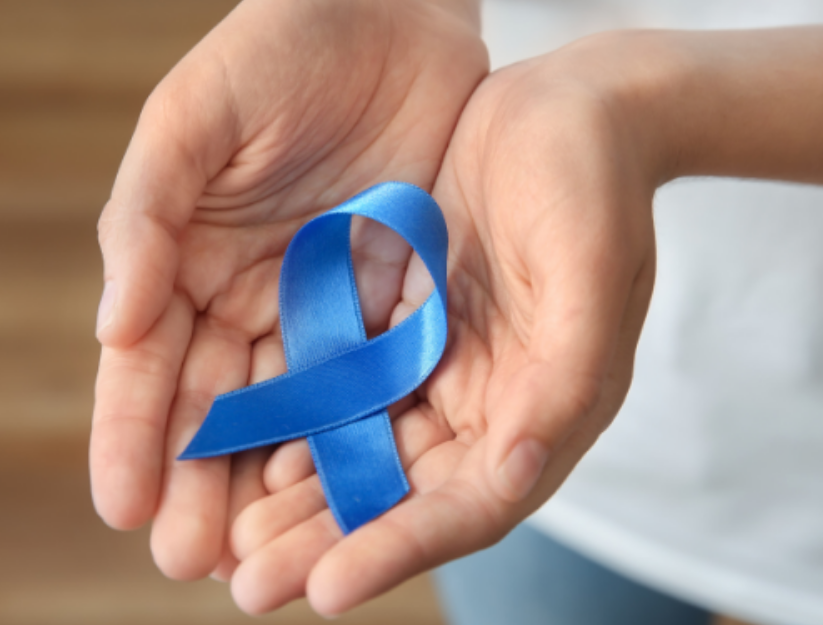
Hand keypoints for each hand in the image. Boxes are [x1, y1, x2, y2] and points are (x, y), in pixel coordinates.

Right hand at [89, 0, 486, 581]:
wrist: (392, 12)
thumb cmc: (280, 50)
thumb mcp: (194, 118)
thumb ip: (147, 214)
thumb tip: (113, 325)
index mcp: (189, 260)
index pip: (149, 365)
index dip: (132, 436)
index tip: (121, 507)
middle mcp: (253, 297)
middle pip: (218, 409)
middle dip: (201, 485)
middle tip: (191, 562)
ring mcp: (324, 305)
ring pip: (292, 412)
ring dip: (273, 484)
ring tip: (260, 556)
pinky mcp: (392, 301)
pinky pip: (370, 380)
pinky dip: (353, 436)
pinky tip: (345, 491)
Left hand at [228, 33, 663, 614]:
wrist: (569, 111)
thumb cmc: (593, 185)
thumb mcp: (589, 274)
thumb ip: (561, 378)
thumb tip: (514, 473)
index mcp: (542, 412)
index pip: (466, 505)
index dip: (397, 549)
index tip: (325, 590)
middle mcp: (488, 406)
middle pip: (402, 494)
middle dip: (327, 541)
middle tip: (249, 584)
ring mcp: (441, 367)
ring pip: (362, 448)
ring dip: (299, 496)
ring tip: (228, 540)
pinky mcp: (403, 326)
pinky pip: (342, 386)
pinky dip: (298, 421)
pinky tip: (246, 447)